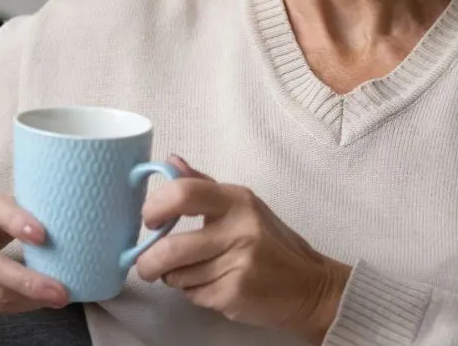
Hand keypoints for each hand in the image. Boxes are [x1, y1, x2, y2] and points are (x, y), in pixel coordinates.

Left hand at [136, 157, 351, 344]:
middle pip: (171, 247)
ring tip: (196, 272)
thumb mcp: (243, 206)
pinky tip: (215, 286)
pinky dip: (195, 294)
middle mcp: (239, 228)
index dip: (155, 207)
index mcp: (237, 199)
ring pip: (178, 276)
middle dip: (148, 262)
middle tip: (147, 265)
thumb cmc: (271, 243)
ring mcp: (239, 263)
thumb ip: (203, 185)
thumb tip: (169, 161)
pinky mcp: (236, 294)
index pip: (184, 193)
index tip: (149, 220)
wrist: (310, 286)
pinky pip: (193, 296)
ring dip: (176, 279)